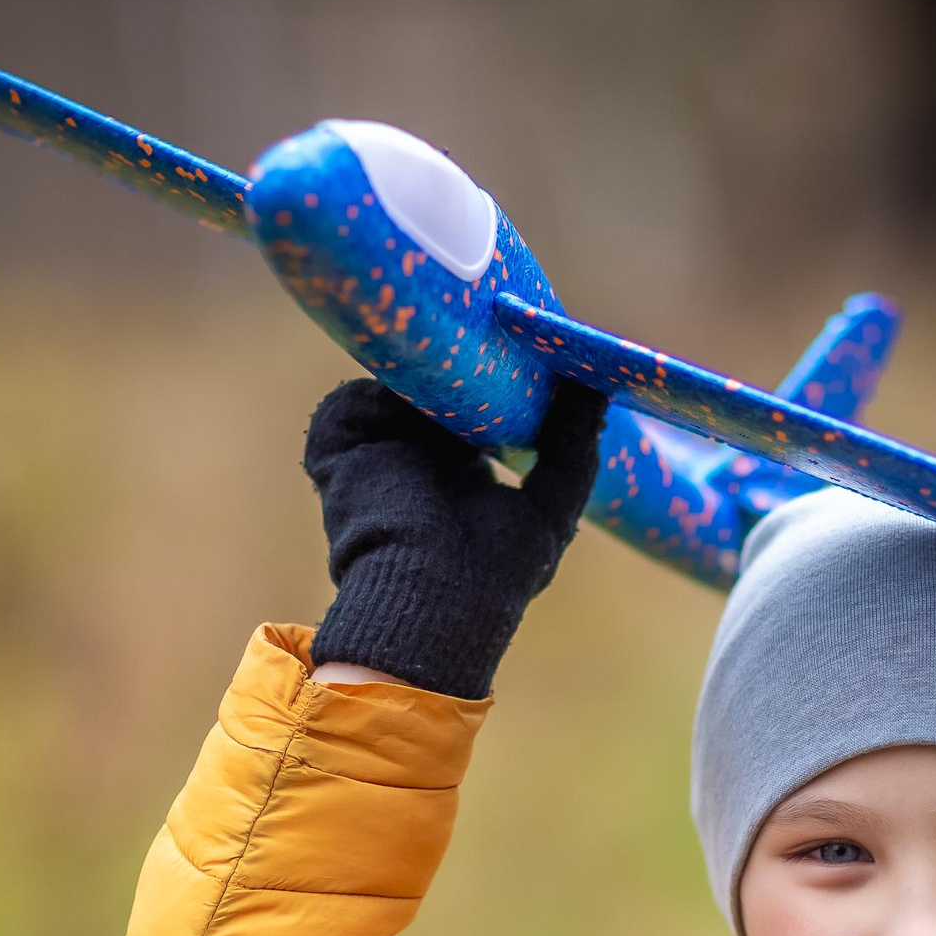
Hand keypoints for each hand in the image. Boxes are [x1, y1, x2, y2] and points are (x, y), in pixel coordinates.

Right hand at [301, 378, 610, 698]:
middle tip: (492, 334)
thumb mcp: (550, 508)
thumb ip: (572, 449)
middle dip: (456, 365)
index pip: (470, 413)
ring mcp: (373, 458)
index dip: (493, 384)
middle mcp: (414, 464)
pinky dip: (379, 389)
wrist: (435, 602)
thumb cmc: (496, 575)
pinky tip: (415, 387)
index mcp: (459, 479)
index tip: (522, 354)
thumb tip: (596, 385)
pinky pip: (353, 400)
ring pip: (392, 391)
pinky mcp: (338, 455)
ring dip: (419, 371)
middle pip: (430, 393)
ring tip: (454, 354)